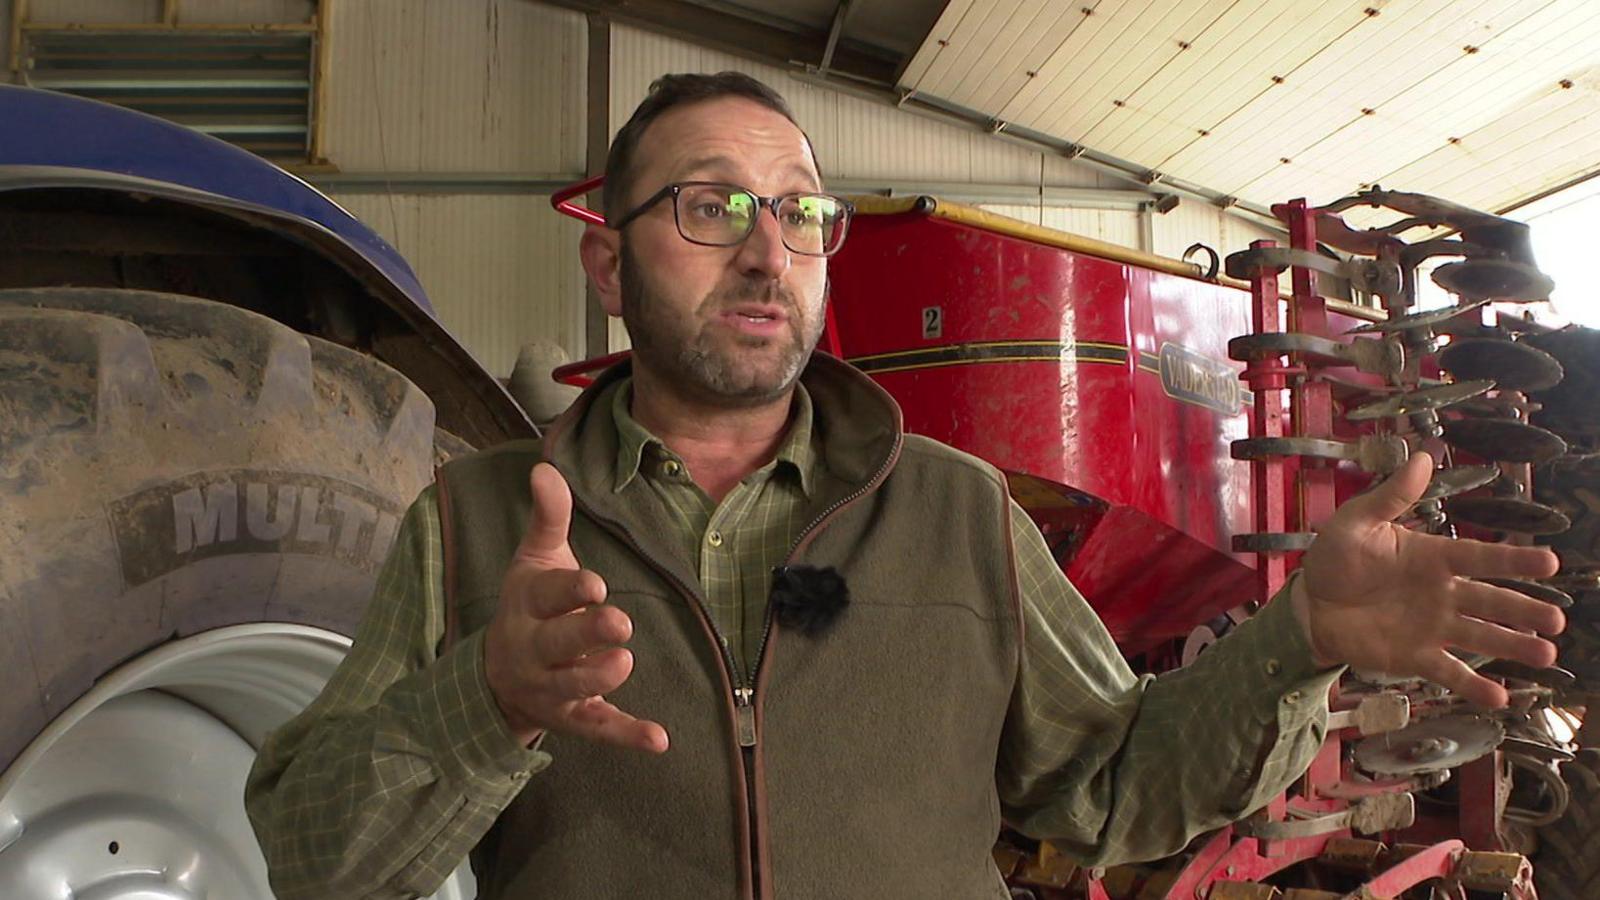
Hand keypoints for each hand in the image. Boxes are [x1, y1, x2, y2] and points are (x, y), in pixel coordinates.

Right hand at [482, 462, 667, 751]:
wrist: (497, 677)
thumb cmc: (530, 606)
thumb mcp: (534, 560)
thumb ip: (547, 517)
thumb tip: (545, 467)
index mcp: (526, 606)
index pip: (546, 596)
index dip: (570, 591)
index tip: (595, 584)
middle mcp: (534, 649)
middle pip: (557, 644)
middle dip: (585, 634)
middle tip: (618, 622)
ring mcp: (553, 687)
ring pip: (575, 687)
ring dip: (598, 677)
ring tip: (624, 662)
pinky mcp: (575, 718)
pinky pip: (601, 728)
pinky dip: (629, 735)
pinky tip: (660, 739)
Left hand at [1297, 451, 1564, 706]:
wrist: (1309, 603)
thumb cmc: (1336, 559)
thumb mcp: (1358, 521)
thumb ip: (1392, 495)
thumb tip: (1423, 455)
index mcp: (1432, 557)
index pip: (1479, 558)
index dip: (1513, 561)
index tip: (1550, 562)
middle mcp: (1442, 593)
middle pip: (1491, 601)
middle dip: (1524, 610)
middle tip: (1557, 621)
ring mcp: (1432, 627)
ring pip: (1481, 636)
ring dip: (1512, 646)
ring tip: (1545, 655)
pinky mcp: (1415, 656)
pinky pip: (1449, 671)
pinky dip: (1473, 685)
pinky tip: (1499, 697)